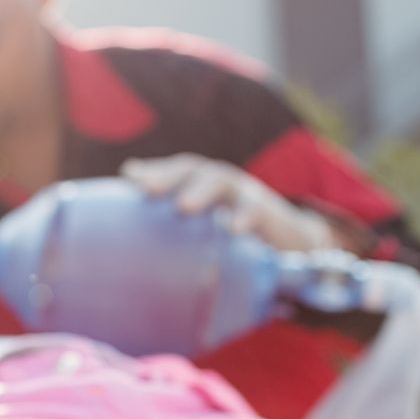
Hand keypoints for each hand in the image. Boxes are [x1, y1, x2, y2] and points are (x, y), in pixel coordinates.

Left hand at [122, 154, 343, 252]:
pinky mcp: (269, 212)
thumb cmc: (236, 234)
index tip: (129, 176)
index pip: (175, 171)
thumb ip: (177, 231)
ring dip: (201, 191)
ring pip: (221, 181)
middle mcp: (221, 182)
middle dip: (169, 175)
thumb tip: (141, 249)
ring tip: (184, 206)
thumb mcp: (207, 230)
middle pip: (192, 169)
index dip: (154, 170)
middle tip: (147, 188)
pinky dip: (244, 217)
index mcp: (202, 185)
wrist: (290, 243)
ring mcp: (244, 193)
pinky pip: (255, 210)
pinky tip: (233, 230)